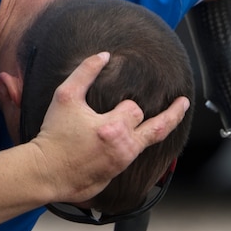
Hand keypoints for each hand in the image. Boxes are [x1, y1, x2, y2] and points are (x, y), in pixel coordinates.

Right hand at [26, 53, 188, 203]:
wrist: (46, 172)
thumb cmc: (54, 135)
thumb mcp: (66, 97)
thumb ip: (85, 73)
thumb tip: (104, 55)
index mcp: (113, 128)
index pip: (135, 109)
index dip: (127, 105)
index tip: (118, 104)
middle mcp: (123, 148)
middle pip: (156, 128)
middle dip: (163, 115)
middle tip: (184, 102)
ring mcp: (121, 164)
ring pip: (149, 144)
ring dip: (159, 129)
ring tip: (177, 115)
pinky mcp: (115, 175)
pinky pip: (135, 158)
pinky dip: (140, 146)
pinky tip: (142, 139)